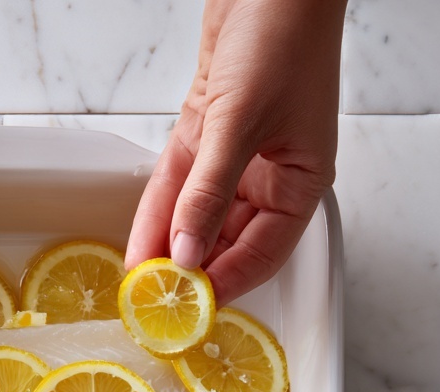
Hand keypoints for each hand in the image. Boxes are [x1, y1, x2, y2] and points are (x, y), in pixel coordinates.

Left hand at [126, 0, 345, 306]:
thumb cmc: (283, 34)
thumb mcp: (241, 125)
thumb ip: (209, 194)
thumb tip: (186, 252)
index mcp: (301, 182)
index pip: (261, 254)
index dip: (224, 285)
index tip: (189, 308)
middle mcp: (270, 176)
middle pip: (226, 241)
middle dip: (190, 270)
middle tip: (154, 300)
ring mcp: (237, 157)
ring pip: (197, 216)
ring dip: (168, 246)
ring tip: (139, 281)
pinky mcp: (207, 135)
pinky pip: (179, 185)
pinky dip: (159, 212)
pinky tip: (140, 242)